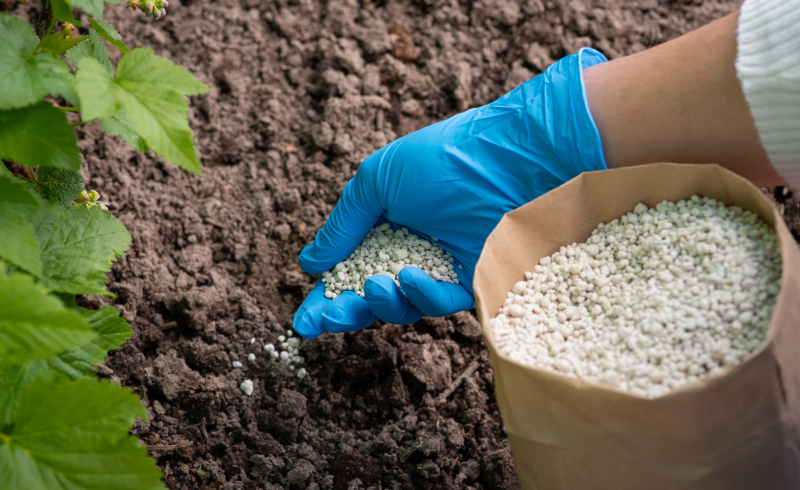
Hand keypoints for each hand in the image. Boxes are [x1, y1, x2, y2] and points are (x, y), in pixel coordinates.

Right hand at [293, 48, 608, 338]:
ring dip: (381, 304)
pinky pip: (441, 303)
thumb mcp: (377, 180)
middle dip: (346, 312)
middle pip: (371, 295)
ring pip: (403, 307)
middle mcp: (412, 248)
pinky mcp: (474, 280)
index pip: (348, 266)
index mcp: (386, 223)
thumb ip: (343, 224)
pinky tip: (411, 278)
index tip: (304, 320)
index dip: (326, 296)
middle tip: (325, 319)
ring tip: (374, 286)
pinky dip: (422, 296)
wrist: (510, 159)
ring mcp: (443, 266)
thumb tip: (309, 263)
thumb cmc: (442, 159)